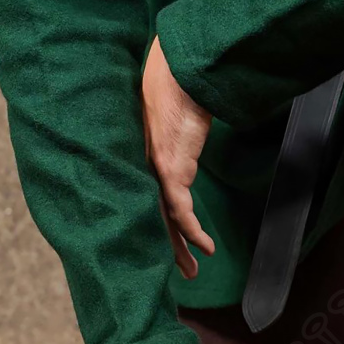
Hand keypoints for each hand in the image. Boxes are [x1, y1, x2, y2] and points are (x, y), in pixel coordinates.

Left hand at [142, 36, 215, 278]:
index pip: (143, 199)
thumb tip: (180, 132)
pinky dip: (192, 231)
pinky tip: (205, 245)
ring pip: (163, 220)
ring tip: (191, 270)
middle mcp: (140, 167)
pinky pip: (180, 211)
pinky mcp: (170, 169)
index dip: (153, 225)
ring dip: (179, 248)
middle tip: (179, 270)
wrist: (181, 72)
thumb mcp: (170, 117)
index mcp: (137, 157)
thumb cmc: (175, 86)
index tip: (164, 245)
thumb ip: (171, 132)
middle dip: (166, 248)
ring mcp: (153, 170)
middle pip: (150, 217)